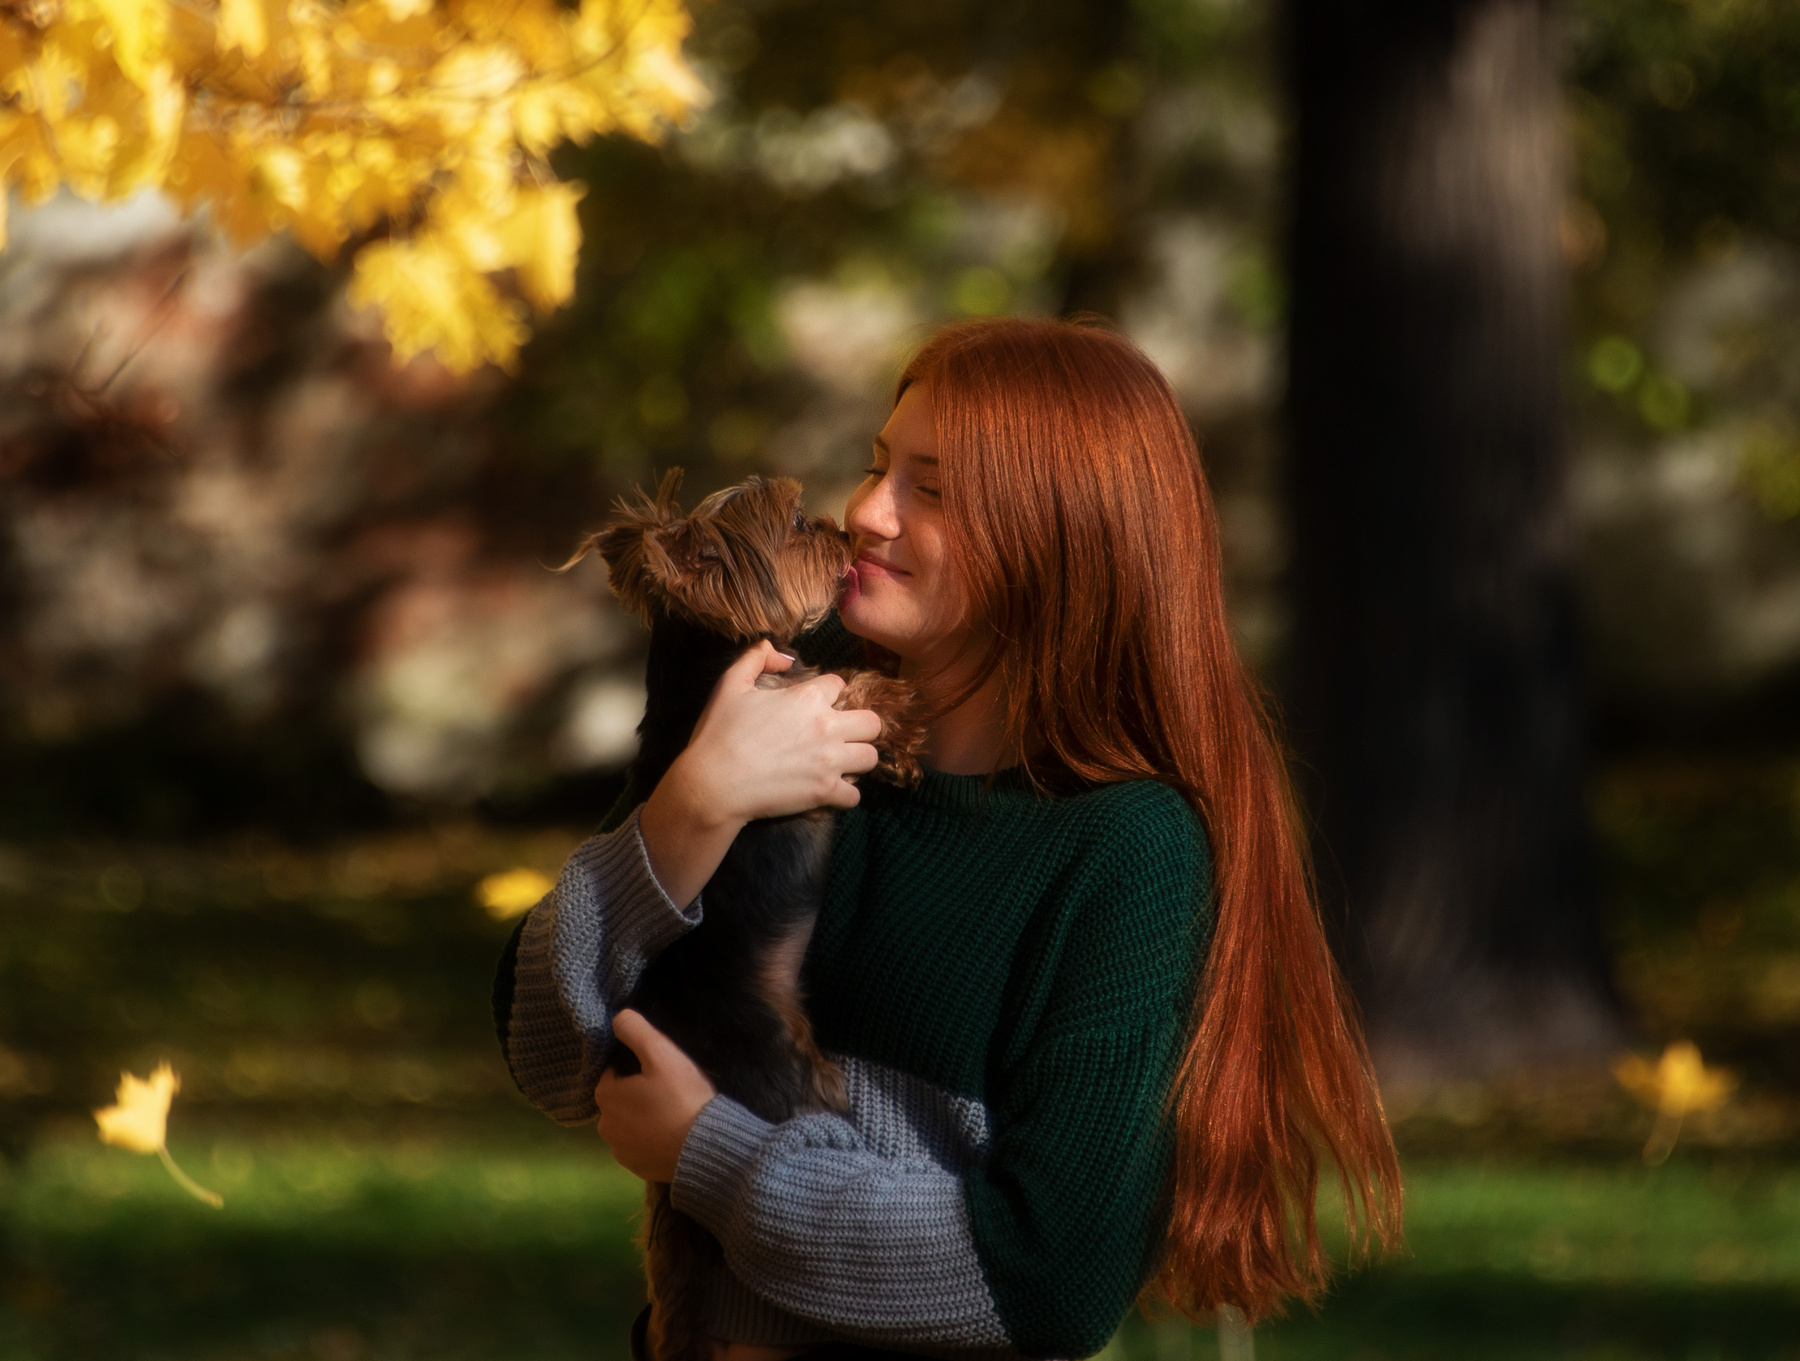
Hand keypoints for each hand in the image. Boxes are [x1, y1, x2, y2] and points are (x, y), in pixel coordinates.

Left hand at [595, 1010, 717, 1183]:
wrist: (704, 1148)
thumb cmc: (682, 1097)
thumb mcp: (662, 1054)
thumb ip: (636, 1030)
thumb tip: (617, 1017)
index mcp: (605, 1095)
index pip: (614, 1072)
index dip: (637, 1068)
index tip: (661, 1070)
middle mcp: (604, 1125)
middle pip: (620, 1099)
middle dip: (638, 1093)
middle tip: (670, 1090)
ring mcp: (619, 1150)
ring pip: (629, 1124)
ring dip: (643, 1117)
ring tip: (673, 1113)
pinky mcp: (635, 1168)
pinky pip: (639, 1146)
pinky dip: (650, 1139)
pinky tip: (672, 1134)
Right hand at [681, 640, 882, 822]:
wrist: (713, 783)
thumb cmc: (719, 733)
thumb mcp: (730, 683)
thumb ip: (756, 657)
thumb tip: (782, 654)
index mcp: (808, 697)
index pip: (840, 685)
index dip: (829, 693)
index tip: (817, 705)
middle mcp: (827, 727)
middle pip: (872, 722)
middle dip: (860, 726)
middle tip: (841, 734)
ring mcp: (829, 762)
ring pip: (871, 758)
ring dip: (857, 759)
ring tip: (840, 762)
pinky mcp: (825, 792)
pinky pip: (855, 795)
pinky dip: (845, 794)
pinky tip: (830, 790)